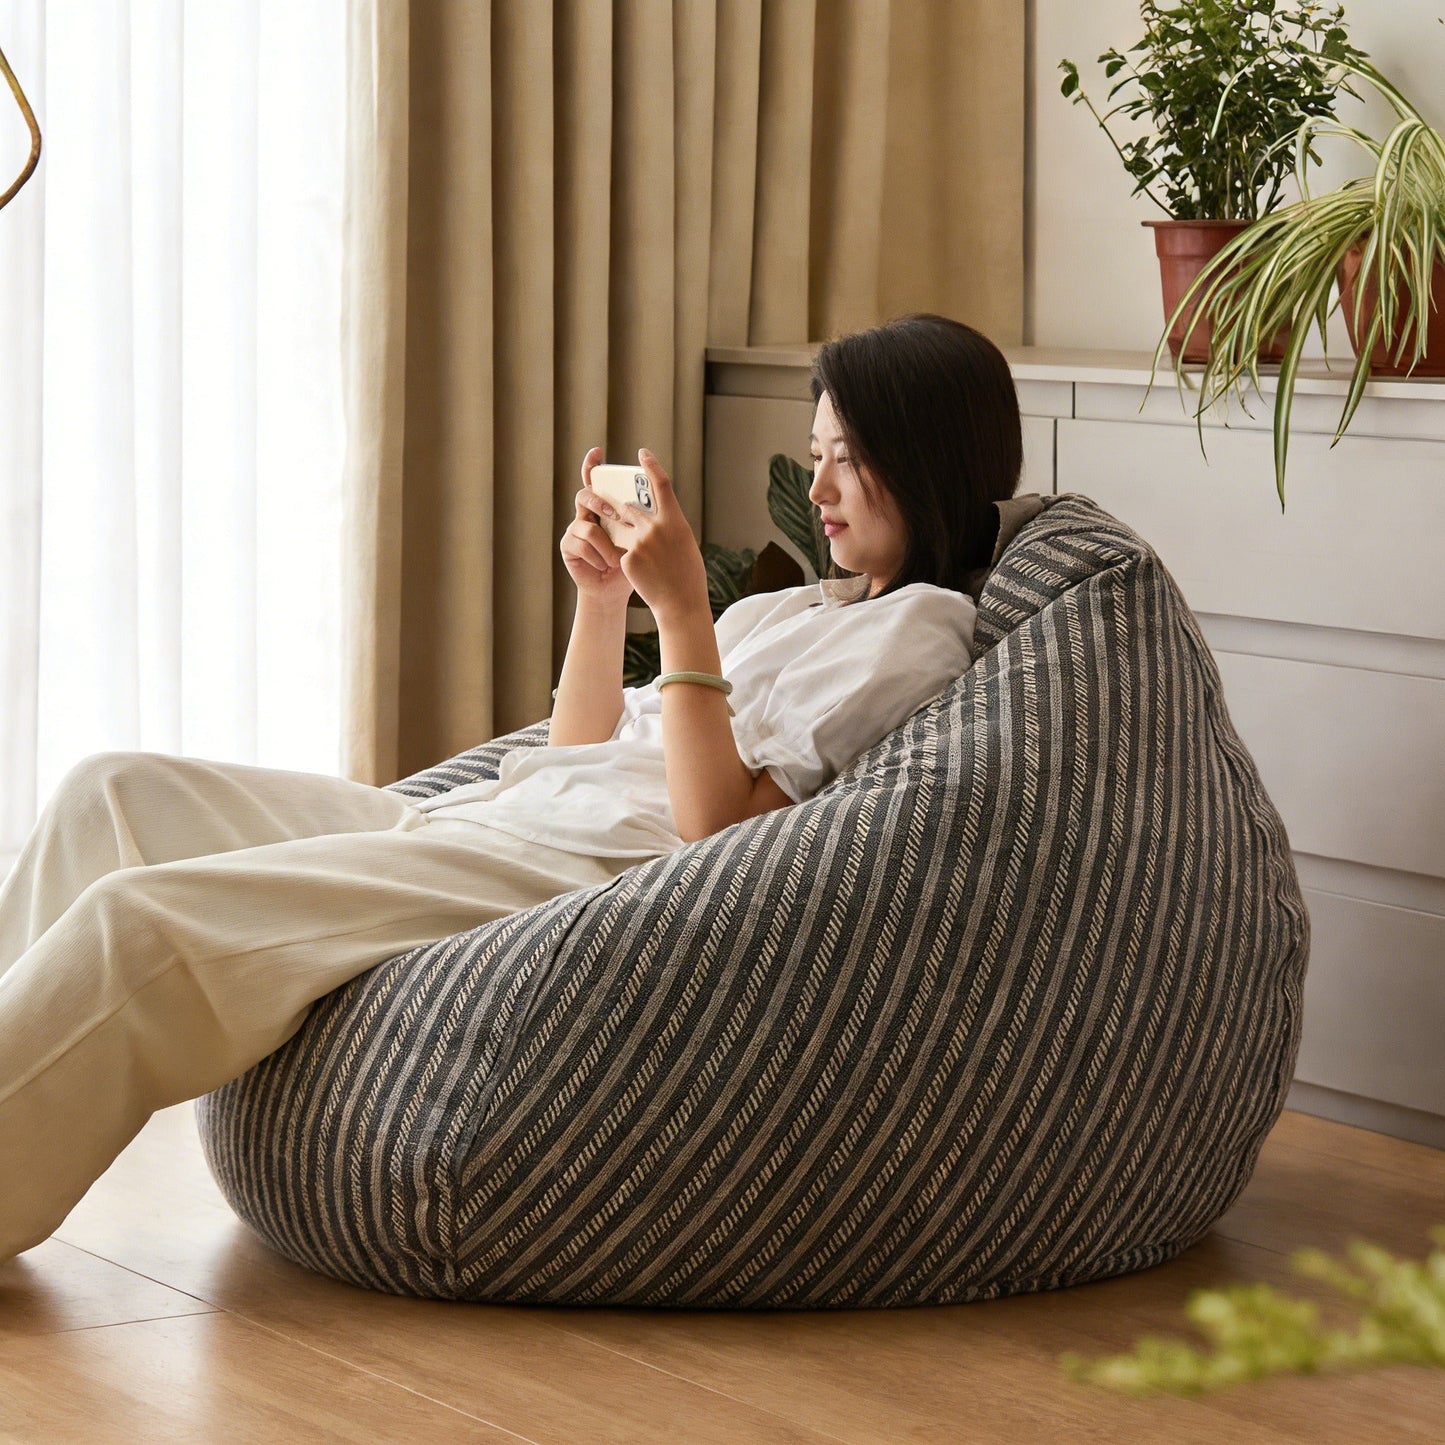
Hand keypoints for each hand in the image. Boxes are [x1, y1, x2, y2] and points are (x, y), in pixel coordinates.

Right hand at [560, 447, 634, 607]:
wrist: (614, 590)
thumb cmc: (631, 563)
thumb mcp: (639, 538)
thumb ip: (640, 520)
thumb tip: (653, 502)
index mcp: (604, 508)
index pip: (596, 482)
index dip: (592, 466)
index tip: (597, 452)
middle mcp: (586, 514)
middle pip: (585, 495)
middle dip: (600, 503)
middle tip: (615, 513)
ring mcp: (574, 529)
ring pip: (587, 526)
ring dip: (606, 545)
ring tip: (618, 560)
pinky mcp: (567, 545)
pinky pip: (581, 545)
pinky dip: (598, 557)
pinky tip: (605, 567)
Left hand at [614, 449, 708, 624]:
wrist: (679, 603)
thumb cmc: (687, 575)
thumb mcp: (684, 544)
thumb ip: (669, 526)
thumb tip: (658, 516)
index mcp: (675, 520)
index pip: (661, 484)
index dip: (651, 465)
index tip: (642, 453)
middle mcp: (655, 527)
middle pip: (631, 507)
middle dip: (625, 510)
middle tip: (623, 511)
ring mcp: (639, 542)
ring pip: (622, 528)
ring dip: (624, 533)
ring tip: (638, 550)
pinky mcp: (627, 557)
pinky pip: (621, 550)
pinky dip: (627, 557)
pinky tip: (640, 572)